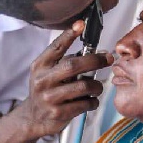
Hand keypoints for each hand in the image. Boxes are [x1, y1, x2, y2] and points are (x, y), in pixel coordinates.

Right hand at [16, 21, 113, 138]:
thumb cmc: (47, 90)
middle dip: (95, 60)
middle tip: (108, 58)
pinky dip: (93, 101)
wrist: (33, 118)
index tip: (81, 24)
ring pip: (83, 86)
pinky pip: (85, 104)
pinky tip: (91, 100)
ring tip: (97, 87)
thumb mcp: (48, 73)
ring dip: (96, 85)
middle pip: (73, 65)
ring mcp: (50, 98)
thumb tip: (94, 52)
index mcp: (40, 66)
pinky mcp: (58, 113)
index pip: (56, 47)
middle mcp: (43, 80)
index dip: (69, 35)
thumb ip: (64, 62)